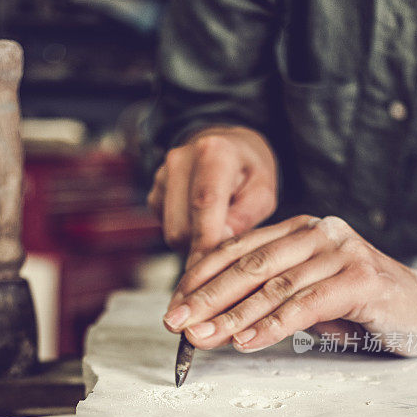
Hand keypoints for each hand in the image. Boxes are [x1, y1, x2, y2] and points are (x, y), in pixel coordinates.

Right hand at [147, 125, 277, 267]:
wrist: (226, 150)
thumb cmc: (249, 172)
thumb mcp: (263, 192)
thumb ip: (245, 216)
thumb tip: (220, 241)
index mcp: (214, 152)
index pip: (204, 203)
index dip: (206, 240)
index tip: (209, 266)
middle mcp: (180, 161)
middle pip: (182, 227)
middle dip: (203, 245)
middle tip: (227, 242)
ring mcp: (162, 177)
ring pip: (172, 233)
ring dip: (193, 242)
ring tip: (216, 226)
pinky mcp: (153, 194)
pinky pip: (166, 229)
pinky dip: (185, 233)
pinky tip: (200, 220)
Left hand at [162, 214, 416, 356]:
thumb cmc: (359, 304)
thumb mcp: (306, 293)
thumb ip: (267, 295)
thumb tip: (209, 318)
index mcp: (299, 229)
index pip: (238, 250)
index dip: (201, 278)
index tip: (174, 306)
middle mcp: (318, 232)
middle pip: (249, 265)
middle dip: (206, 297)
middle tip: (176, 322)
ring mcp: (342, 252)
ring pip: (274, 286)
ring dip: (233, 316)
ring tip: (203, 338)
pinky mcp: (361, 279)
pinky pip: (305, 305)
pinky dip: (272, 325)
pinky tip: (246, 341)